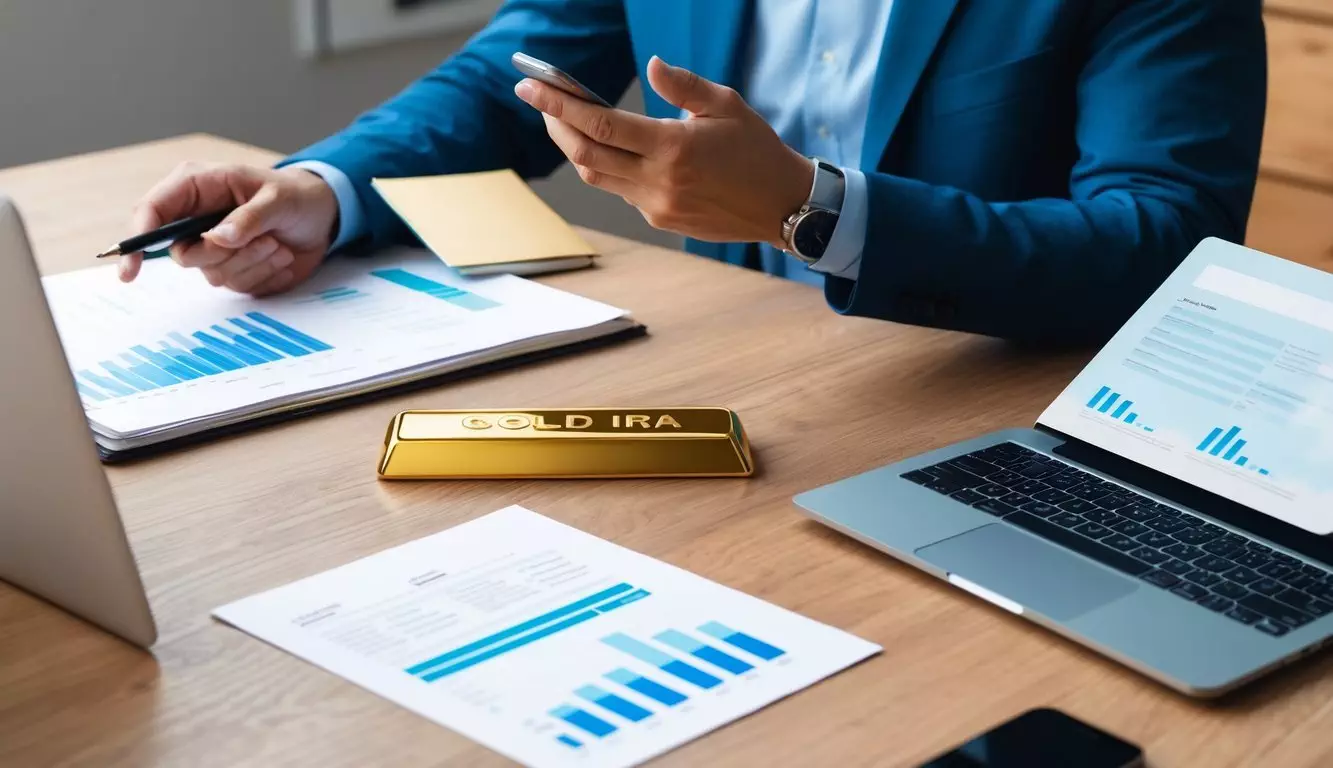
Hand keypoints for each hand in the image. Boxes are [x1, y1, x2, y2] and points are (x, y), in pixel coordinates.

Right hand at [121, 163, 338, 295]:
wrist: (322, 218)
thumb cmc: (295, 196)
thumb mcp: (278, 199)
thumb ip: (248, 217)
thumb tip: (216, 239)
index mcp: (196, 186)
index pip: (151, 211)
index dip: (137, 239)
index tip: (131, 269)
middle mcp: (196, 218)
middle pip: (182, 254)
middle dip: (223, 254)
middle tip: (263, 239)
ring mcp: (212, 247)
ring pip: (212, 273)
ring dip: (252, 263)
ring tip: (277, 243)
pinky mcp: (231, 268)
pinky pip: (236, 284)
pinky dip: (263, 274)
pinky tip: (279, 255)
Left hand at [515, 56, 812, 247]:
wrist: (783, 206)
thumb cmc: (757, 150)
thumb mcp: (726, 105)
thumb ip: (683, 85)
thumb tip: (650, 66)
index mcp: (673, 147)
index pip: (600, 125)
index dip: (559, 104)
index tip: (531, 86)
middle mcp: (659, 181)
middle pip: (585, 156)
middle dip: (555, 125)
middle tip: (539, 100)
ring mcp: (657, 206)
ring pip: (598, 177)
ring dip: (576, 149)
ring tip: (565, 121)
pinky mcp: (661, 219)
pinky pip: (623, 192)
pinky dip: (609, 167)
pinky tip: (610, 149)